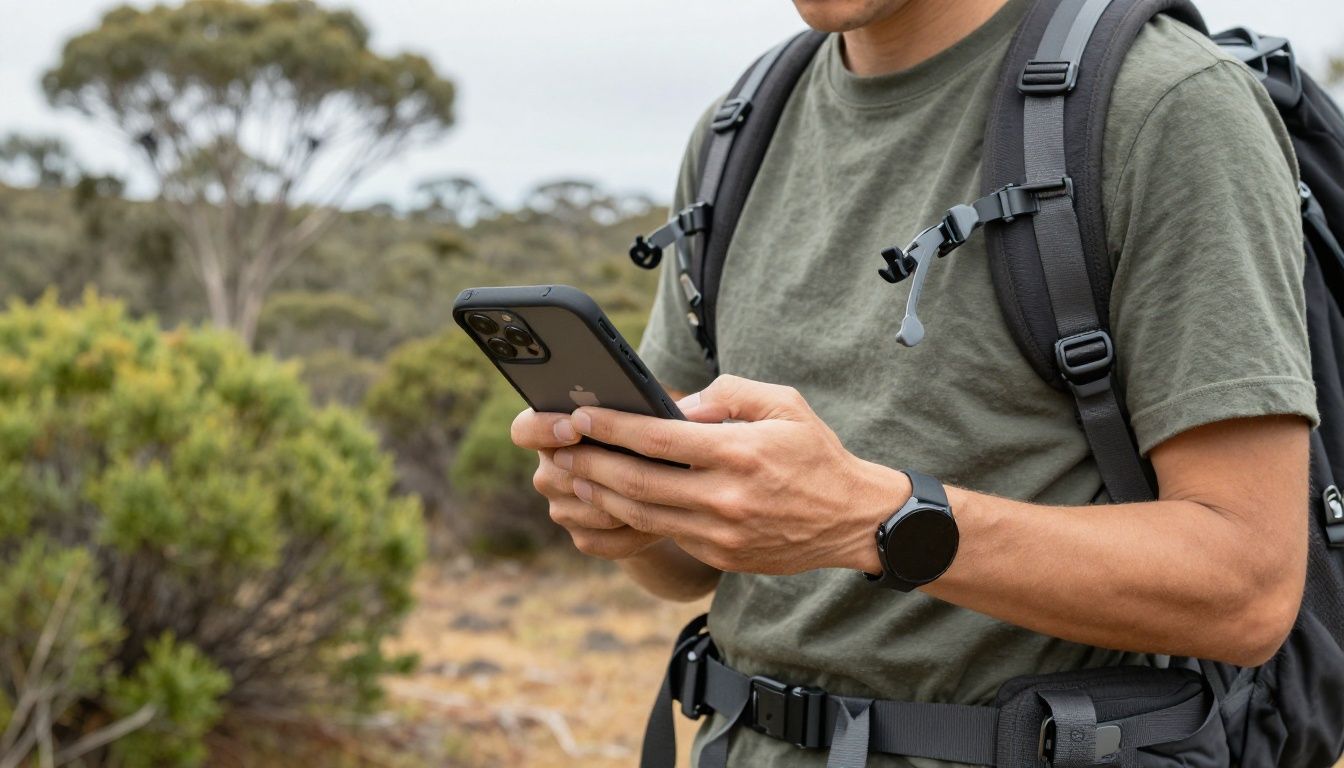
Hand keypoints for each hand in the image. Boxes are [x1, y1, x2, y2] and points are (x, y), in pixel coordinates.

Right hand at [510, 408, 661, 559]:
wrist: (663, 491)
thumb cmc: (652, 440)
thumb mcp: (646, 418)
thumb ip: (634, 410)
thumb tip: (641, 409)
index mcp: (553, 431)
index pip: (525, 430)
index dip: (543, 429)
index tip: (573, 429)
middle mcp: (549, 472)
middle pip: (558, 475)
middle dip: (600, 471)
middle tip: (638, 465)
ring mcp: (562, 509)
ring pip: (589, 509)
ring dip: (626, 502)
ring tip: (661, 492)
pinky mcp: (583, 538)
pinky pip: (606, 540)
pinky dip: (636, 531)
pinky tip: (661, 519)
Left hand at [552, 375, 910, 574]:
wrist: (853, 520)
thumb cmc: (815, 454)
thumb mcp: (783, 404)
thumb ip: (727, 395)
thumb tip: (674, 407)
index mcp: (739, 452)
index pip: (657, 439)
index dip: (611, 427)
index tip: (580, 415)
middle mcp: (725, 496)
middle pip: (636, 483)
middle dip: (589, 463)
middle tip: (557, 447)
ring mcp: (721, 532)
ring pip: (642, 514)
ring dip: (599, 494)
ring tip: (571, 473)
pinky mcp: (721, 555)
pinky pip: (666, 532)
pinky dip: (631, 515)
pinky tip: (610, 498)